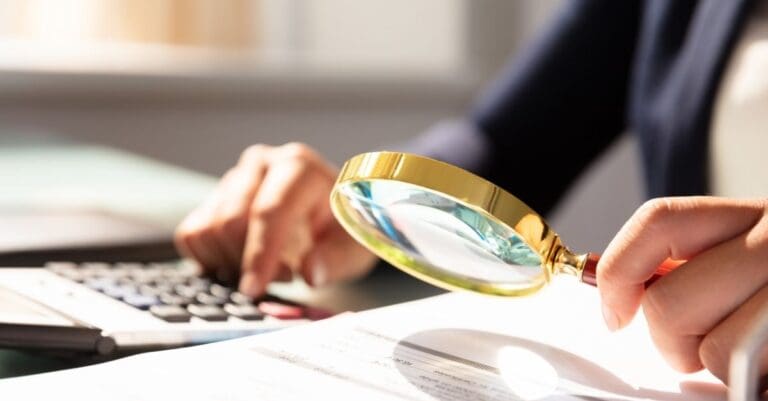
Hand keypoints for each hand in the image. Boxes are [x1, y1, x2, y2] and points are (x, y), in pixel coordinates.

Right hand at [175, 143, 377, 296]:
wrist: (331, 213)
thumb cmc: (344, 227)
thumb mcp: (354, 245)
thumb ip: (336, 259)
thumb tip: (311, 272)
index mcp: (299, 167)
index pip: (269, 210)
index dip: (259, 254)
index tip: (254, 288)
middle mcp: (261, 164)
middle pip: (231, 220)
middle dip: (249, 260)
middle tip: (283, 276)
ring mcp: (233, 178)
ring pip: (208, 228)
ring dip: (232, 260)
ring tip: (268, 266)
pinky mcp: (213, 197)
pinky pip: (192, 233)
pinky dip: (209, 258)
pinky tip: (242, 262)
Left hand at [597, 196, 767, 383]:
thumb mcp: (754, 253)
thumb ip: (701, 262)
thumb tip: (623, 296)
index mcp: (759, 214)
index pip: (659, 221)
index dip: (619, 270)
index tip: (614, 311)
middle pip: (669, 300)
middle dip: (671, 339)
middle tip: (700, 343)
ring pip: (711, 350)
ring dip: (719, 367)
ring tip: (752, 355)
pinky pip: (750, 379)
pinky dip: (752, 383)